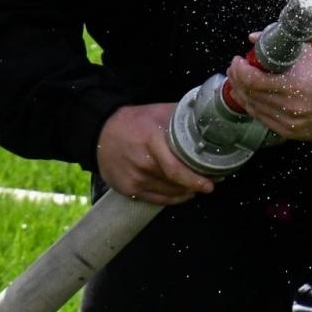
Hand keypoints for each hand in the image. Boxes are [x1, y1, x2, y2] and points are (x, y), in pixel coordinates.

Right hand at [95, 103, 215, 204]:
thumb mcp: (158, 111)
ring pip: (168, 193)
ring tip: (197, 185)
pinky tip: (182, 193)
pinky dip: (172, 198)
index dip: (195, 180)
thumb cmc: (134, 121)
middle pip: (174, 184)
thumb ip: (182, 115)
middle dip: (195, 185)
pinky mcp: (128, 190)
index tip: (211, 183)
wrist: (101, 133)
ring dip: (185, 192)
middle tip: (210, 182)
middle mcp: (142, 164)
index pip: (175, 169)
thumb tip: (207, 117)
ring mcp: (134, 180)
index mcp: (151, 142)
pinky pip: (157, 200)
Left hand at [226, 38, 311, 141]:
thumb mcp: (306, 53)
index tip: (236, 60)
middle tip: (234, 69)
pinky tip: (250, 99)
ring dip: (242, 95)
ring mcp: (290, 123)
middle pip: (250, 95)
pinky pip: (264, 120)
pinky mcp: (291, 132)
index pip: (253, 80)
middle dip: (237, 80)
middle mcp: (290, 107)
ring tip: (238, 83)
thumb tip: (253, 38)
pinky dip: (254, 108)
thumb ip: (277, 45)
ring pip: (254, 109)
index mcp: (294, 85)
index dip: (239, 70)